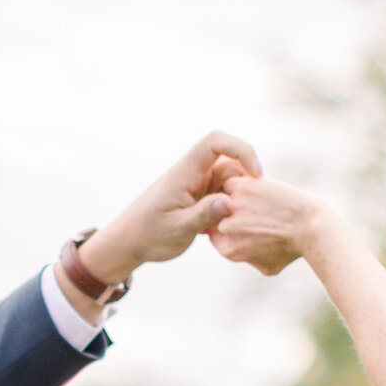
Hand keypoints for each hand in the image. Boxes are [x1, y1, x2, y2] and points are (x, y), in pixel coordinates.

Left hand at [74, 133, 263, 292]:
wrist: (129, 242)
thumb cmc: (148, 235)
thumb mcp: (177, 230)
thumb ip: (203, 216)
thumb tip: (230, 203)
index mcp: (184, 173)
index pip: (215, 142)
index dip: (241, 149)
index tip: (256, 175)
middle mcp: (193, 174)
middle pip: (230, 163)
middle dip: (245, 183)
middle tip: (248, 211)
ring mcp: (198, 185)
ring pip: (230, 180)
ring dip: (238, 199)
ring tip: (232, 224)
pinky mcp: (200, 197)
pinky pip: (224, 194)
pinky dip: (231, 208)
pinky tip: (224, 228)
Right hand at [206, 173, 325, 277]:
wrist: (310, 227)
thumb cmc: (293, 249)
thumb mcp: (266, 266)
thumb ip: (247, 259)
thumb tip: (241, 252)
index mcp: (227, 249)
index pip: (214, 235)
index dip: (226, 227)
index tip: (242, 222)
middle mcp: (225, 229)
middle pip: (214, 216)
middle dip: (226, 211)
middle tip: (247, 208)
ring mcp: (231, 207)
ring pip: (220, 196)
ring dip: (232, 196)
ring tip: (252, 199)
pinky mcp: (242, 188)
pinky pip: (231, 182)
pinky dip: (242, 185)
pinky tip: (257, 189)